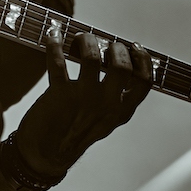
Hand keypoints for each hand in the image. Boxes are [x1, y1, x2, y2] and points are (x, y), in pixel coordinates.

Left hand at [15, 32, 152, 176]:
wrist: (46, 155)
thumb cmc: (76, 133)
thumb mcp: (105, 120)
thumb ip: (116, 98)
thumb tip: (118, 63)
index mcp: (121, 111)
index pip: (144, 82)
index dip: (143, 59)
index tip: (133, 46)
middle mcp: (107, 105)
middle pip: (121, 64)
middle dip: (114, 47)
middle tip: (103, 43)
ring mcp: (84, 99)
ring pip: (92, 56)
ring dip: (86, 40)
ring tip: (81, 39)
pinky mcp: (60, 95)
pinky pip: (58, 61)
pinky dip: (53, 43)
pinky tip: (53, 34)